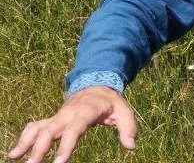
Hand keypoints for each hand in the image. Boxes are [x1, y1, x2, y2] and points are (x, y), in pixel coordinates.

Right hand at [8, 87, 136, 162]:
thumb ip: (128, 128)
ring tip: (15, 157)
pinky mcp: (53, 119)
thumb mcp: (124, 112)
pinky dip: (25, 137)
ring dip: (26, 142)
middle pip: (50, 130)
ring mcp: (58, 116)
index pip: (74, 130)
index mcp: (86, 111)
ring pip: (39, 128)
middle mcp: (68, 113)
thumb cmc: (111, 103)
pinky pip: (35, 126)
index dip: (66, 146)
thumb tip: (131, 146)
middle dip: (40, 148)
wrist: (97, 86)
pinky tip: (16, 152)